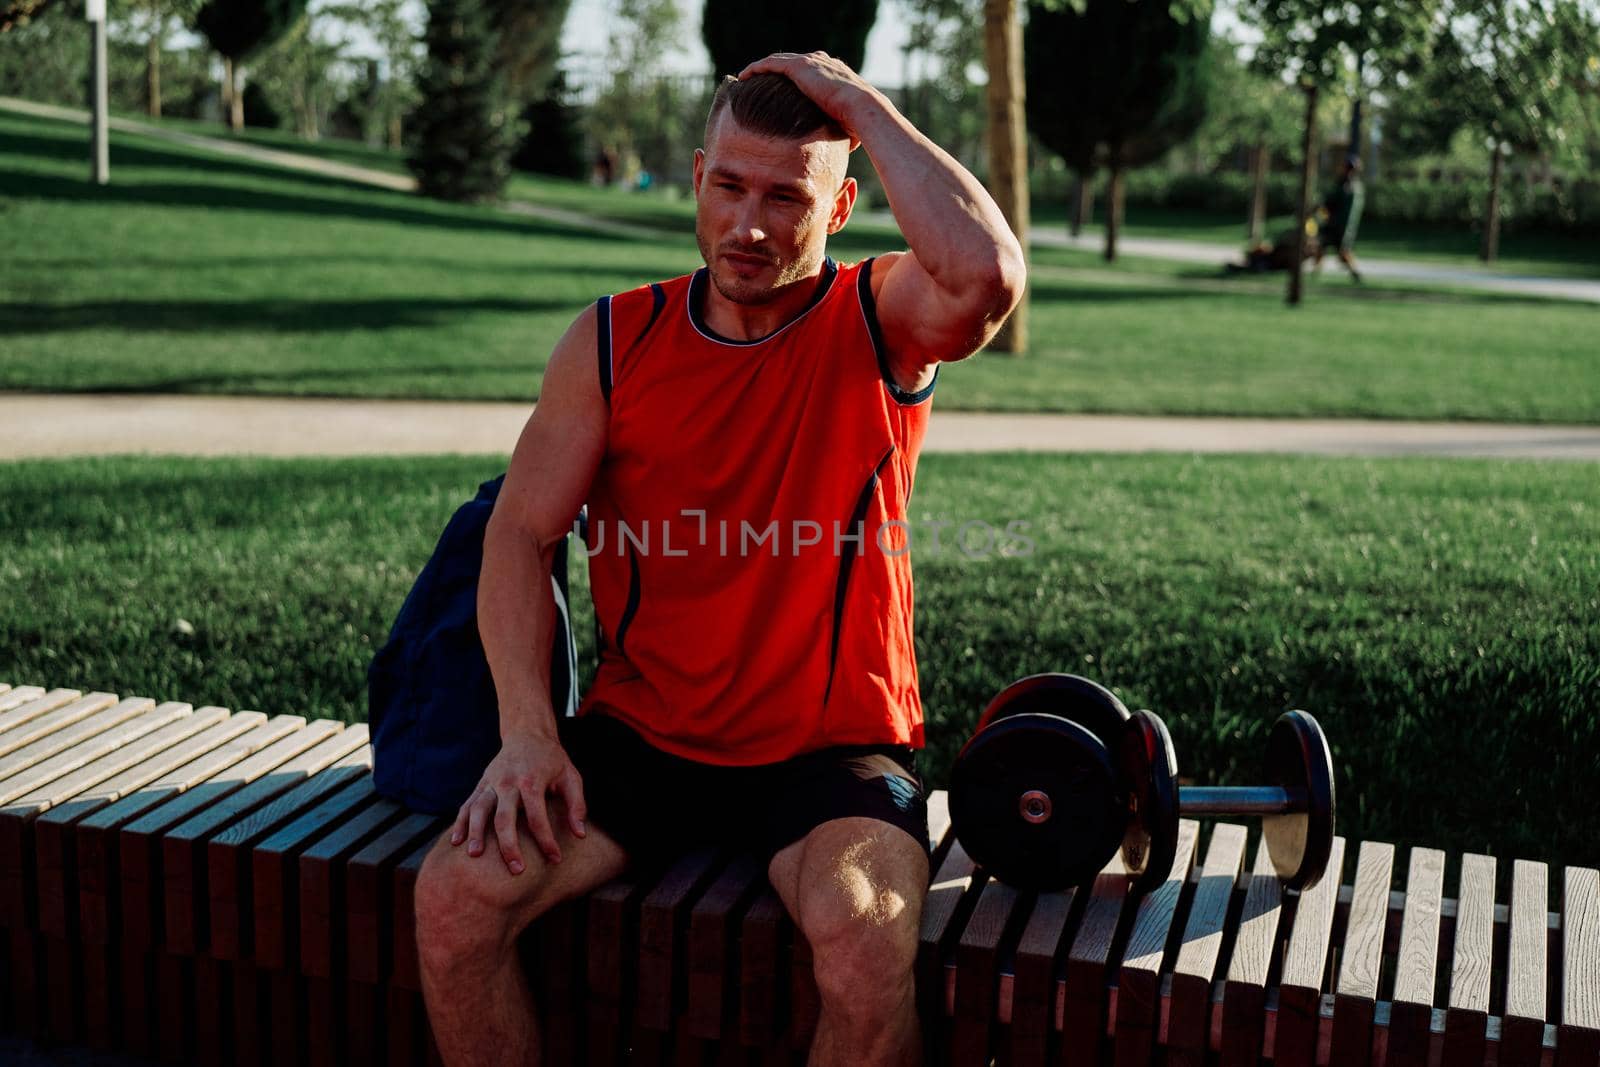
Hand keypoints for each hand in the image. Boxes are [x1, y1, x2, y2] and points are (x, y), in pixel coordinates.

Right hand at [449, 732, 586, 874]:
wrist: (528, 733)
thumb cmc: (552, 760)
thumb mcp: (571, 777)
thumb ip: (577, 805)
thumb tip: (580, 834)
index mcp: (532, 781)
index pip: (538, 816)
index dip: (546, 840)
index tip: (555, 859)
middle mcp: (508, 782)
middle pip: (504, 817)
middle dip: (509, 845)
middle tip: (516, 870)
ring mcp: (491, 783)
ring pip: (479, 810)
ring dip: (476, 833)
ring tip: (475, 855)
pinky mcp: (481, 784)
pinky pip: (467, 805)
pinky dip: (460, 823)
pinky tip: (456, 842)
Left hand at [735, 51, 879, 151]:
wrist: (861, 108)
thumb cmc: (859, 124)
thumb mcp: (847, 128)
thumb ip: (838, 133)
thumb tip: (838, 154)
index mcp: (833, 74)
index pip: (809, 72)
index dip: (794, 79)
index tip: (781, 89)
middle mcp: (821, 63)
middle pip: (791, 62)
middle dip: (775, 70)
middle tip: (759, 81)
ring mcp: (810, 62)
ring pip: (778, 61)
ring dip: (761, 68)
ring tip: (746, 77)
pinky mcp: (800, 66)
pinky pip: (771, 64)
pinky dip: (757, 68)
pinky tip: (744, 76)